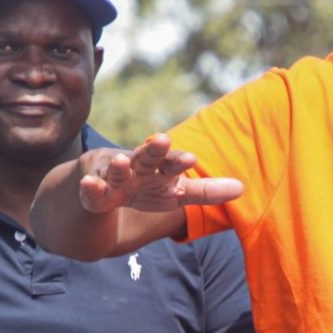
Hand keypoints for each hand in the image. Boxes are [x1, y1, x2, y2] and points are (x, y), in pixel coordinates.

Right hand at [76, 133, 243, 215]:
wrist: (103, 189)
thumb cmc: (145, 188)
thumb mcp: (175, 193)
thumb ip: (205, 192)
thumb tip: (242, 188)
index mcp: (159, 170)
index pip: (172, 164)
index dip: (179, 162)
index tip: (192, 159)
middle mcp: (137, 168)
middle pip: (146, 157)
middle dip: (154, 150)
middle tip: (163, 139)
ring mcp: (114, 178)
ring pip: (117, 170)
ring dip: (120, 165)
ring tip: (122, 160)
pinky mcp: (94, 190)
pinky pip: (92, 189)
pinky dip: (91, 186)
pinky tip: (89, 184)